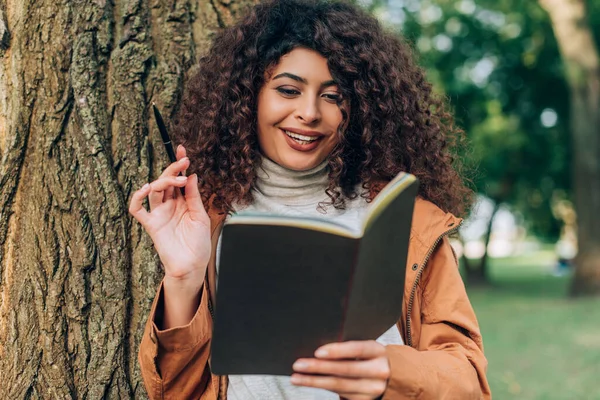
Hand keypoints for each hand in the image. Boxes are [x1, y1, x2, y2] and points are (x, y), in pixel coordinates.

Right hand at [128, 145, 211, 284]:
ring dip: (164, 180)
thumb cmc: (199, 243)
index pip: (179, 178)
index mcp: (183, 202)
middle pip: (166, 181)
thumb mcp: (201, 216)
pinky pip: (137, 209)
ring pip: (155, 190)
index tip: (183, 150)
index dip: (179, 164)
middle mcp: (170, 205)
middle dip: (173, 168)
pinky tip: (146, 188)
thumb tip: (191, 175)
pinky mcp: (151, 224)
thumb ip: (194, 197)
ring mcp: (159, 213)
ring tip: (177, 179)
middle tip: (183, 161)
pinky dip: (138, 197)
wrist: (192, 265)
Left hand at [291, 340, 389, 399]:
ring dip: (315, 381)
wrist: (393, 376)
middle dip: (319, 368)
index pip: (357, 349)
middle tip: (299, 365)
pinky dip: (323, 387)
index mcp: (378, 351)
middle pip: (345, 370)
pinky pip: (341, 394)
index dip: (337, 351)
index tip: (317, 352)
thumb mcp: (366, 347)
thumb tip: (319, 349)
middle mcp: (379, 371)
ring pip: (340, 385)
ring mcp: (373, 389)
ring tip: (297, 377)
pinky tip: (310, 383)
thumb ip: (349, 347)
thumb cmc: (371, 356)